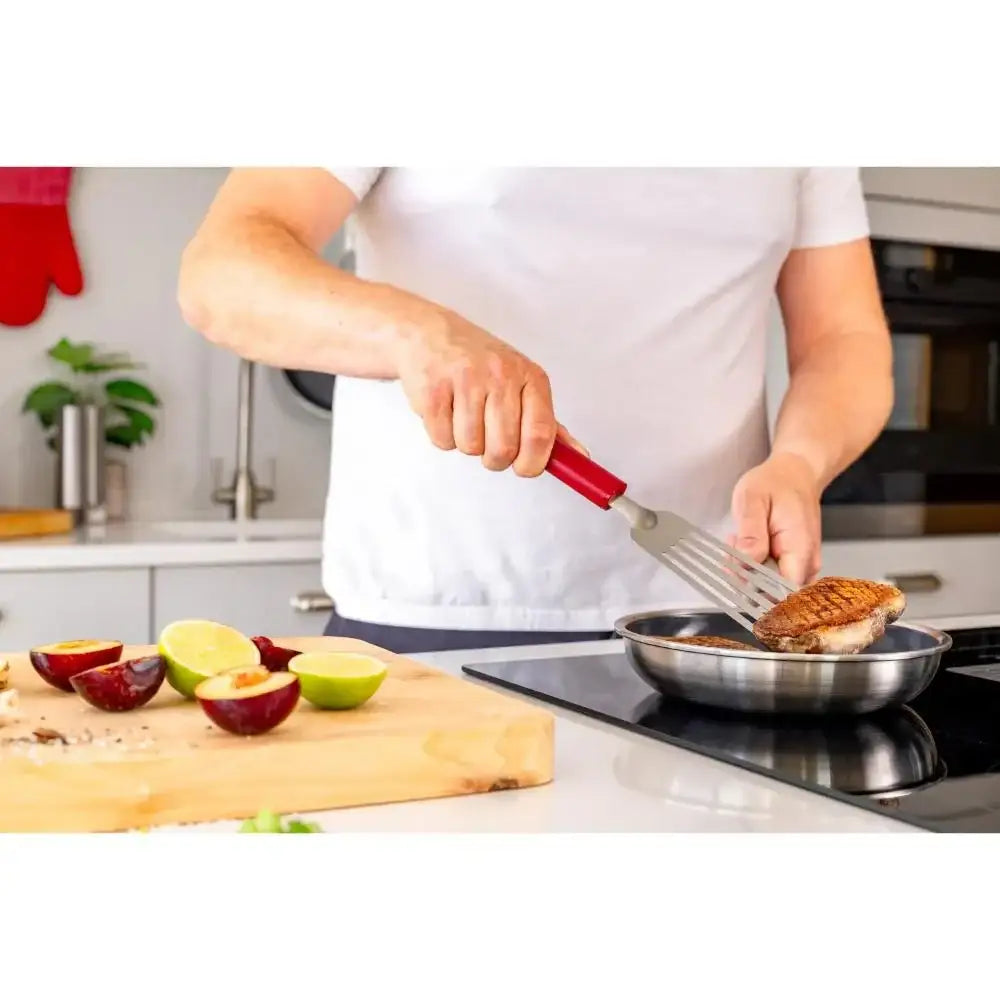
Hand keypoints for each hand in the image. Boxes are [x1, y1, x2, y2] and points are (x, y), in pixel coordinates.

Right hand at [394, 308, 583, 474]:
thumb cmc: (479, 362)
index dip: (533, 463)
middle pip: (504, 449)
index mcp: (530, 377)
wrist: (428, 333)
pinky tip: (445, 411)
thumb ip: (549, 425)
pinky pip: (442, 440)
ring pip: (471, 447)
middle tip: (489, 440)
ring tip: (463, 416)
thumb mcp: (522, 385)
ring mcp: (466, 380)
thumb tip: (578, 458)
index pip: (540, 434)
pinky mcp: (433, 389)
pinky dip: (442, 435)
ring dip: (466, 444)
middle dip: (495, 458)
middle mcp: (501, 375)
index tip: (525, 467)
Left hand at [728, 452, 821, 585]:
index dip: (754, 590)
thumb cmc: (776, 483)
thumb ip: (751, 534)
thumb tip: (746, 563)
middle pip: (775, 594)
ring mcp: (804, 565)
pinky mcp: (797, 564)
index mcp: (799, 550)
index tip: (733, 572)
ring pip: (772, 587)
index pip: (781, 592)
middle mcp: (807, 563)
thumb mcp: (754, 500)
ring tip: (738, 541)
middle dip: (745, 579)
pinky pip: (774, 577)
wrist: (796, 472)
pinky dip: (754, 566)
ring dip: (747, 572)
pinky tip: (746, 546)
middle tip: (731, 549)